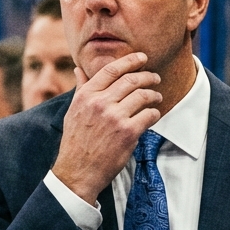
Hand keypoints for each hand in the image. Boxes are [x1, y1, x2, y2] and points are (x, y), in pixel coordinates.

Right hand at [52, 53, 162, 203]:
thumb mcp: (73, 111)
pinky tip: (153, 115)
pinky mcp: (128, 132)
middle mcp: (100, 103)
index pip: (112, 70)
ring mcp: (115, 117)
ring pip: (143, 96)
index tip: (142, 58)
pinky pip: (149, 115)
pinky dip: (154, 113)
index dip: (130, 60)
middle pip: (132, 80)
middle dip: (148, 76)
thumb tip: (79, 70)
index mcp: (86, 95)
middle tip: (155, 78)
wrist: (78, 171)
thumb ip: (81, 89)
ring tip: (157, 98)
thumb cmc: (75, 141)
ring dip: (154, 95)